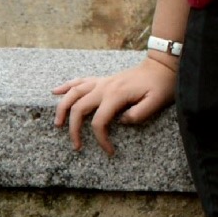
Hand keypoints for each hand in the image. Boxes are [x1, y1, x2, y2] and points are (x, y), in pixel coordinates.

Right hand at [52, 55, 178, 156]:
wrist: (162, 65)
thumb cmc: (161, 85)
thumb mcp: (157, 102)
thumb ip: (139, 114)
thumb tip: (121, 121)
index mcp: (116, 95)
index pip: (99, 121)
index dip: (100, 139)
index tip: (109, 151)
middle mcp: (105, 87)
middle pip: (79, 107)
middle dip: (74, 128)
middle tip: (76, 145)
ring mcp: (102, 82)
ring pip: (74, 92)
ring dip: (63, 107)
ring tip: (57, 123)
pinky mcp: (103, 80)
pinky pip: (80, 81)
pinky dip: (66, 86)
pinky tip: (55, 91)